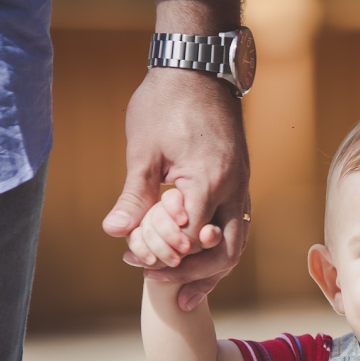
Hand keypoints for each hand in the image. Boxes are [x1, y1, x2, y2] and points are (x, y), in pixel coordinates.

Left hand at [102, 0, 249, 311]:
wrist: (199, 66)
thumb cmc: (166, 102)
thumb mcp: (142, 149)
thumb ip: (134, 195)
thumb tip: (116, 232)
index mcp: (209, 181)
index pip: (191, 239)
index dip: (165, 256)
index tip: (136, 264)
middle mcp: (235, 188)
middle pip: (225, 251)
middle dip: (195, 276)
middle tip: (162, 290)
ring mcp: (243, 185)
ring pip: (237, 242)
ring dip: (211, 269)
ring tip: (185, 294)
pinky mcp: (241, 181)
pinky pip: (236, 225)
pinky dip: (219, 248)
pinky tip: (197, 259)